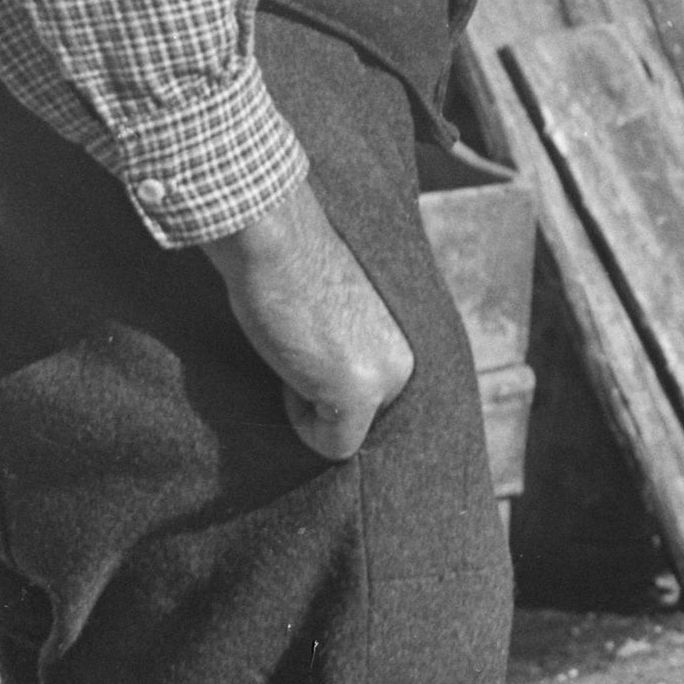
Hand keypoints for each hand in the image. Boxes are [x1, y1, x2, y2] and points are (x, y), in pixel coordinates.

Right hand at [203, 177, 413, 460]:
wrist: (274, 240)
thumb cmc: (291, 271)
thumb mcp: (339, 319)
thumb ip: (355, 352)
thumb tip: (336, 388)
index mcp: (409, 341)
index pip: (375, 402)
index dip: (330, 385)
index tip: (312, 353)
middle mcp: (409, 361)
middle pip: (359, 421)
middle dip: (320, 397)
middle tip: (300, 345)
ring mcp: (388, 377)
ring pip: (344, 433)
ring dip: (309, 402)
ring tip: (298, 345)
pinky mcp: (360, 391)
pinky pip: (331, 444)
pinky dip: (301, 421)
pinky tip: (294, 360)